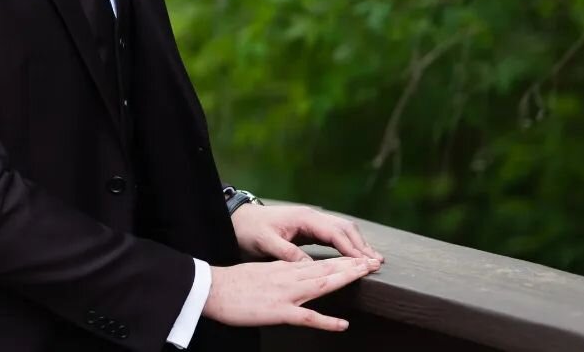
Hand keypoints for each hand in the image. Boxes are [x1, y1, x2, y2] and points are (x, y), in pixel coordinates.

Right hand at [204, 257, 374, 330]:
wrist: (209, 289)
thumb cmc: (230, 285)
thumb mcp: (257, 274)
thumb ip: (277, 275)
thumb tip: (291, 275)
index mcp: (282, 269)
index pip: (317, 263)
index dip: (340, 262)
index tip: (359, 260)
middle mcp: (287, 277)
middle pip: (325, 270)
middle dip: (351, 266)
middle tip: (373, 262)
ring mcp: (285, 294)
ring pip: (321, 285)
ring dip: (344, 280)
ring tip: (365, 275)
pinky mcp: (278, 311)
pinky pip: (306, 317)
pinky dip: (326, 321)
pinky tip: (342, 324)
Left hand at [232, 203, 382, 266]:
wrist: (239, 219)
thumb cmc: (250, 229)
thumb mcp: (265, 242)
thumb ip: (287, 253)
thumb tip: (309, 266)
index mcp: (303, 218)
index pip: (335, 232)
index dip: (352, 248)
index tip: (366, 262)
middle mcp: (311, 216)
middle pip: (345, 228)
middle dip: (362, 244)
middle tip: (377, 263)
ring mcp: (311, 221)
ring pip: (342, 230)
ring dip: (358, 244)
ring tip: (373, 261)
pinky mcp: (309, 229)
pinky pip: (334, 235)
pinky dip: (348, 245)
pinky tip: (355, 256)